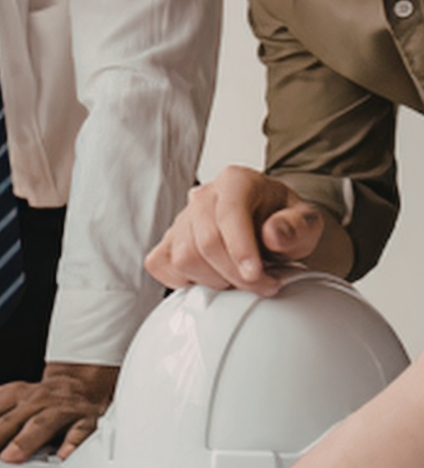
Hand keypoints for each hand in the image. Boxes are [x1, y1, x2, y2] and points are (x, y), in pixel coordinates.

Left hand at [0, 363, 118, 462]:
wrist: (78, 385)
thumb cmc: (33, 399)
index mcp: (8, 396)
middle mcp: (31, 401)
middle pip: (7, 420)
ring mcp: (58, 410)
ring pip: (39, 424)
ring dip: (24, 440)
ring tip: (10, 457)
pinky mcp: (83, 419)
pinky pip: (79, 430)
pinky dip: (72, 442)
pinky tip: (64, 455)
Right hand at [144, 165, 344, 296]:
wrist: (268, 227)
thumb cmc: (283, 223)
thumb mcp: (306, 222)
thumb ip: (296, 227)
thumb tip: (273, 234)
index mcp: (236, 181)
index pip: (229, 214)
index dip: (241, 249)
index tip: (256, 276)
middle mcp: (203, 197)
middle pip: (205, 243)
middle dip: (234, 273)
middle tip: (262, 286)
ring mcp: (181, 220)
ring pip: (184, 258)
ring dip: (214, 280)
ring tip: (239, 281)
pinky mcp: (167, 242)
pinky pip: (162, 266)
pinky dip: (185, 281)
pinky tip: (212, 278)